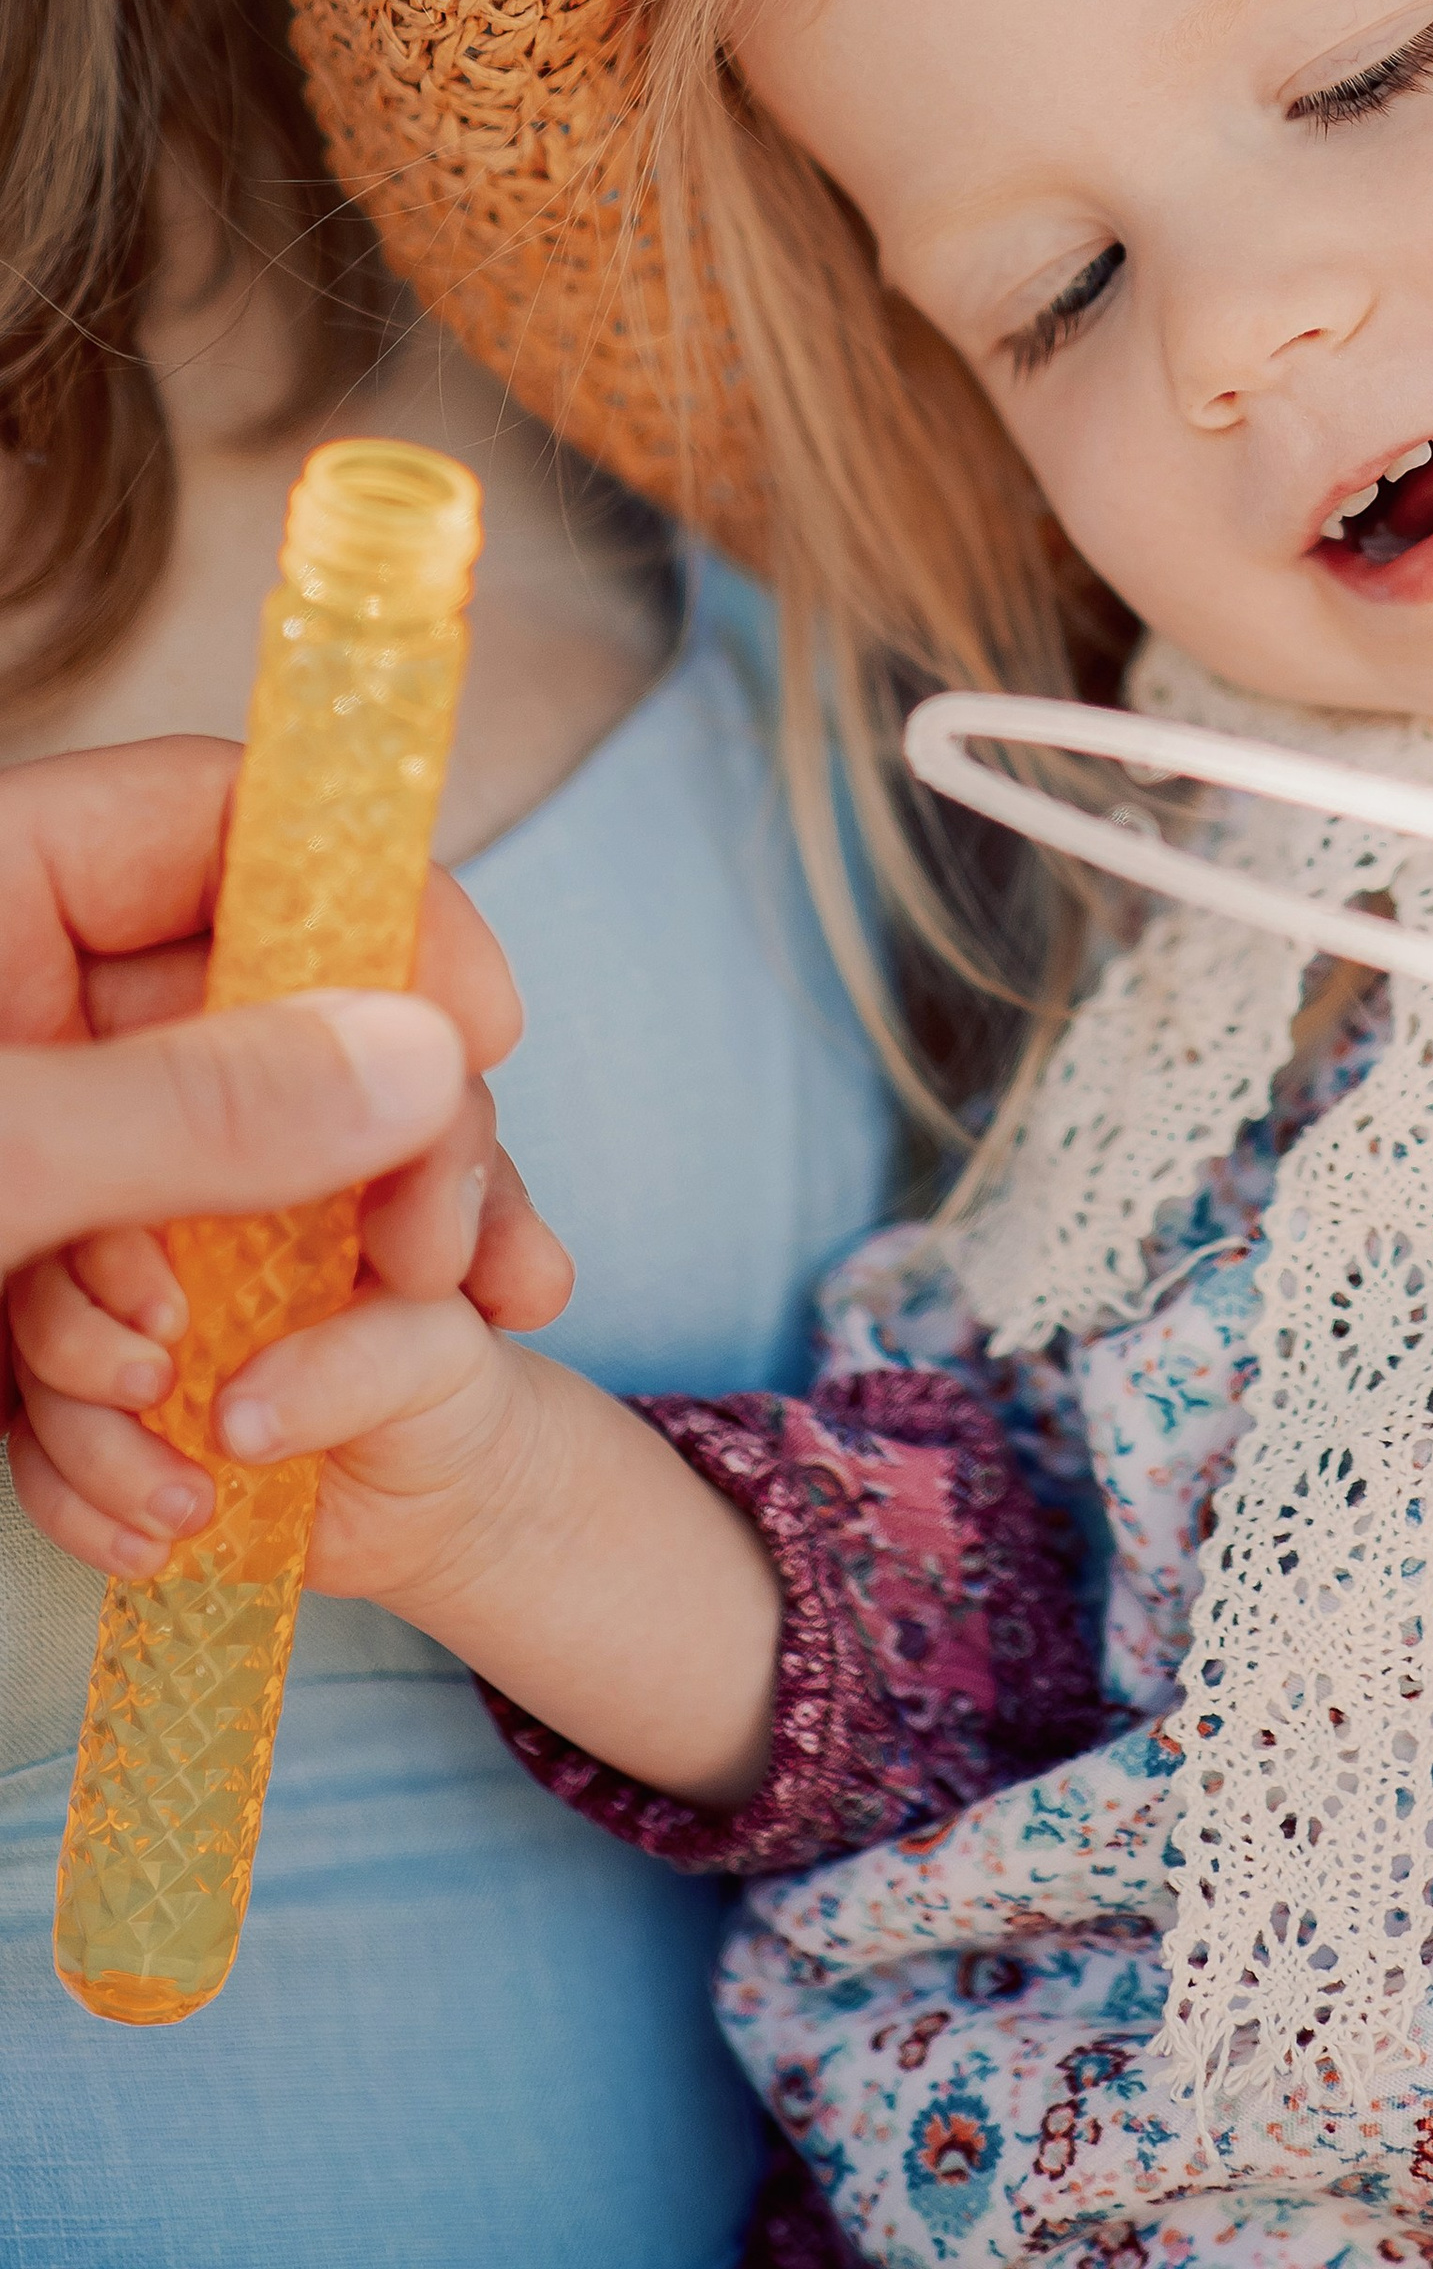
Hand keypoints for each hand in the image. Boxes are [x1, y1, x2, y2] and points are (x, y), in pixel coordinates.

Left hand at [1, 735, 571, 1582]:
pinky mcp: (7, 1281)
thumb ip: (199, 1110)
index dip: (381, 901)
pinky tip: (146, 1509)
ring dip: (245, 1328)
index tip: (487, 1030)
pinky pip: (138, 1309)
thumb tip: (428, 1062)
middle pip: (270, 1016)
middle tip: (434, 1270)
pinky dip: (154, 1417)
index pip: (234, 820)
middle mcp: (20, 1008)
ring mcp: (22, 1149)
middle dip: (351, 1171)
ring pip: (221, 1187)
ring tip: (206, 1447)